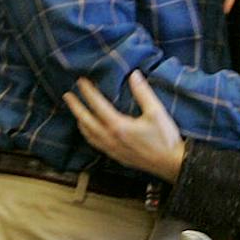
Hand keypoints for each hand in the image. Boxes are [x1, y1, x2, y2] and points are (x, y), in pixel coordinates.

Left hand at [63, 72, 186, 181]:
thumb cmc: (165, 138)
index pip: (98, 105)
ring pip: (88, 134)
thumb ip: (143, 93)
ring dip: (80, 121)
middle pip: (86, 121)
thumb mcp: (157, 112)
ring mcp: (112, 149)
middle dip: (76, 107)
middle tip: (67, 96)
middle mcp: (111, 138)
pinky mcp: (116, 156)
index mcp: (119, 126)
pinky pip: (95, 144)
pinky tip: (90, 131)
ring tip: (76, 112)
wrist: (171, 164)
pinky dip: (88, 135)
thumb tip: (134, 75)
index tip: (81, 81)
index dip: (88, 92)